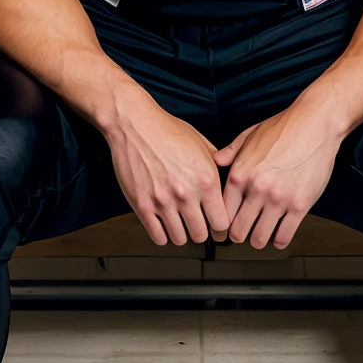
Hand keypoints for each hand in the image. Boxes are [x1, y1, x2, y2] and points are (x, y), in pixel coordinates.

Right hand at [105, 95, 230, 246]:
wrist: (135, 124)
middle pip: (201, 235)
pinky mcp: (142, 205)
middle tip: (197, 225)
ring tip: (180, 224)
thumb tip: (227, 184)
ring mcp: (163, 201)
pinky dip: (162, 234)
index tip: (217, 227)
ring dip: (181, 233)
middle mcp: (186, 193)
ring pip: (179, 239)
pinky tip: (163, 224)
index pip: (222, 222)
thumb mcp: (202, 144)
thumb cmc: (167, 130)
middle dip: (201, 231)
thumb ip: (218, 167)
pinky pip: (157, 236)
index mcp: (206, 179)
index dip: (220, 227)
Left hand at [215, 103, 342, 249]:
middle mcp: (257, 189)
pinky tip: (279, 235)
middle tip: (243, 234)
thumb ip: (230, 152)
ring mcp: (279, 199)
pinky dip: (280, 240)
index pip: (222, 212)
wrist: (315, 125)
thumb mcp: (249, 136)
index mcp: (240, 174)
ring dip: (258, 240)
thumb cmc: (284, 128)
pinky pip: (284, 236)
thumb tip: (217, 161)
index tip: (226, 227)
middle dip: (239, 235)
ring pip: (259, 238)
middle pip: (238, 230)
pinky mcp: (300, 206)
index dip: (222, 223)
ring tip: (261, 235)